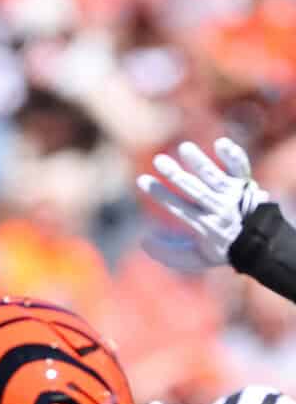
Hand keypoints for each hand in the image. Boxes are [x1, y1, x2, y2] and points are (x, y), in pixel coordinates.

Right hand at [138, 137, 266, 273]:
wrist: (262, 241)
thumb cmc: (222, 249)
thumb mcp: (195, 259)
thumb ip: (168, 253)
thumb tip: (143, 240)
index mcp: (205, 226)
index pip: (178, 207)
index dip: (159, 193)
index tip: (142, 179)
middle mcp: (219, 208)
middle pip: (195, 189)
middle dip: (176, 174)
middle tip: (159, 159)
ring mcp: (233, 194)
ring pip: (215, 176)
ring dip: (199, 161)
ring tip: (184, 147)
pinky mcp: (245, 183)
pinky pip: (240, 167)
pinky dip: (232, 156)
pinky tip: (220, 143)